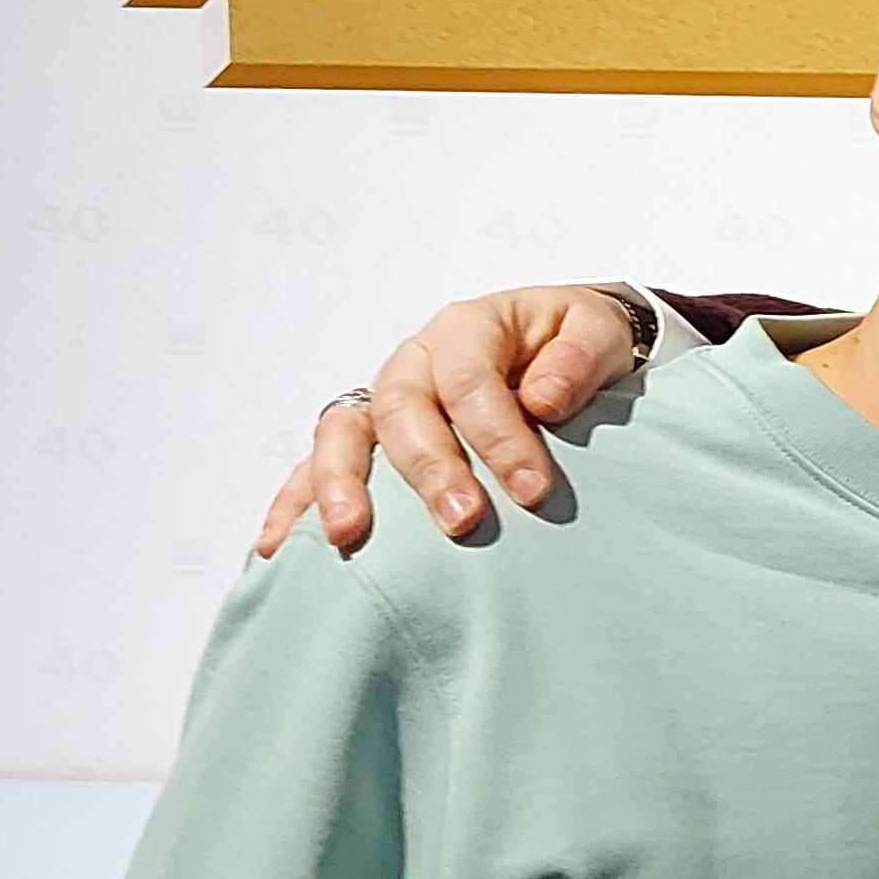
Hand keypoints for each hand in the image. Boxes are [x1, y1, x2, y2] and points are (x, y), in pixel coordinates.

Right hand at [253, 287, 644, 556]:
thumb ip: (578, 358)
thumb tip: (542, 398)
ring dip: (340, 485)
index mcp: (467, 329)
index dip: (499, 435)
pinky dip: (296, 504)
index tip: (534, 490)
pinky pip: (316, 467)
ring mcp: (382, 401)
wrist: (563, 348)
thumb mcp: (597, 331)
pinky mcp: (368, 441)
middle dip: (428, 469)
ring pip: (341, 434)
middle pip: (400, 409)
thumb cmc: (575, 343)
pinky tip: (280, 550)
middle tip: (463, 522)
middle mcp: (414, 361)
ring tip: (349, 537)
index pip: (470, 379)